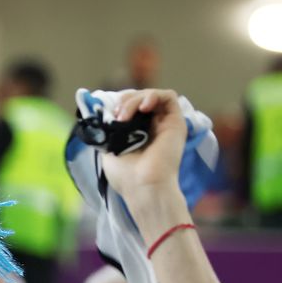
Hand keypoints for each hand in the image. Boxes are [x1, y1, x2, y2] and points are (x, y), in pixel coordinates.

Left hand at [101, 89, 188, 220]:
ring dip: (135, 99)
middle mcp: (153, 127)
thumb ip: (110, 130)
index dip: (119, 104)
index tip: (109, 115)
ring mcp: (165, 124)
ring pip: (152, 96)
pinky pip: (169, 96)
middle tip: (116, 115)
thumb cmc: (125, 175)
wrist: (143, 186)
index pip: (130, 107)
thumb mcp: (109, 148)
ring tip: (125, 116)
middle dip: (125, 101)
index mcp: (137, 134)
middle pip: (140, 99)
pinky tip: (143, 107)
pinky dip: (154, 95)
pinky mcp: (177, 122)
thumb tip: (105, 115)